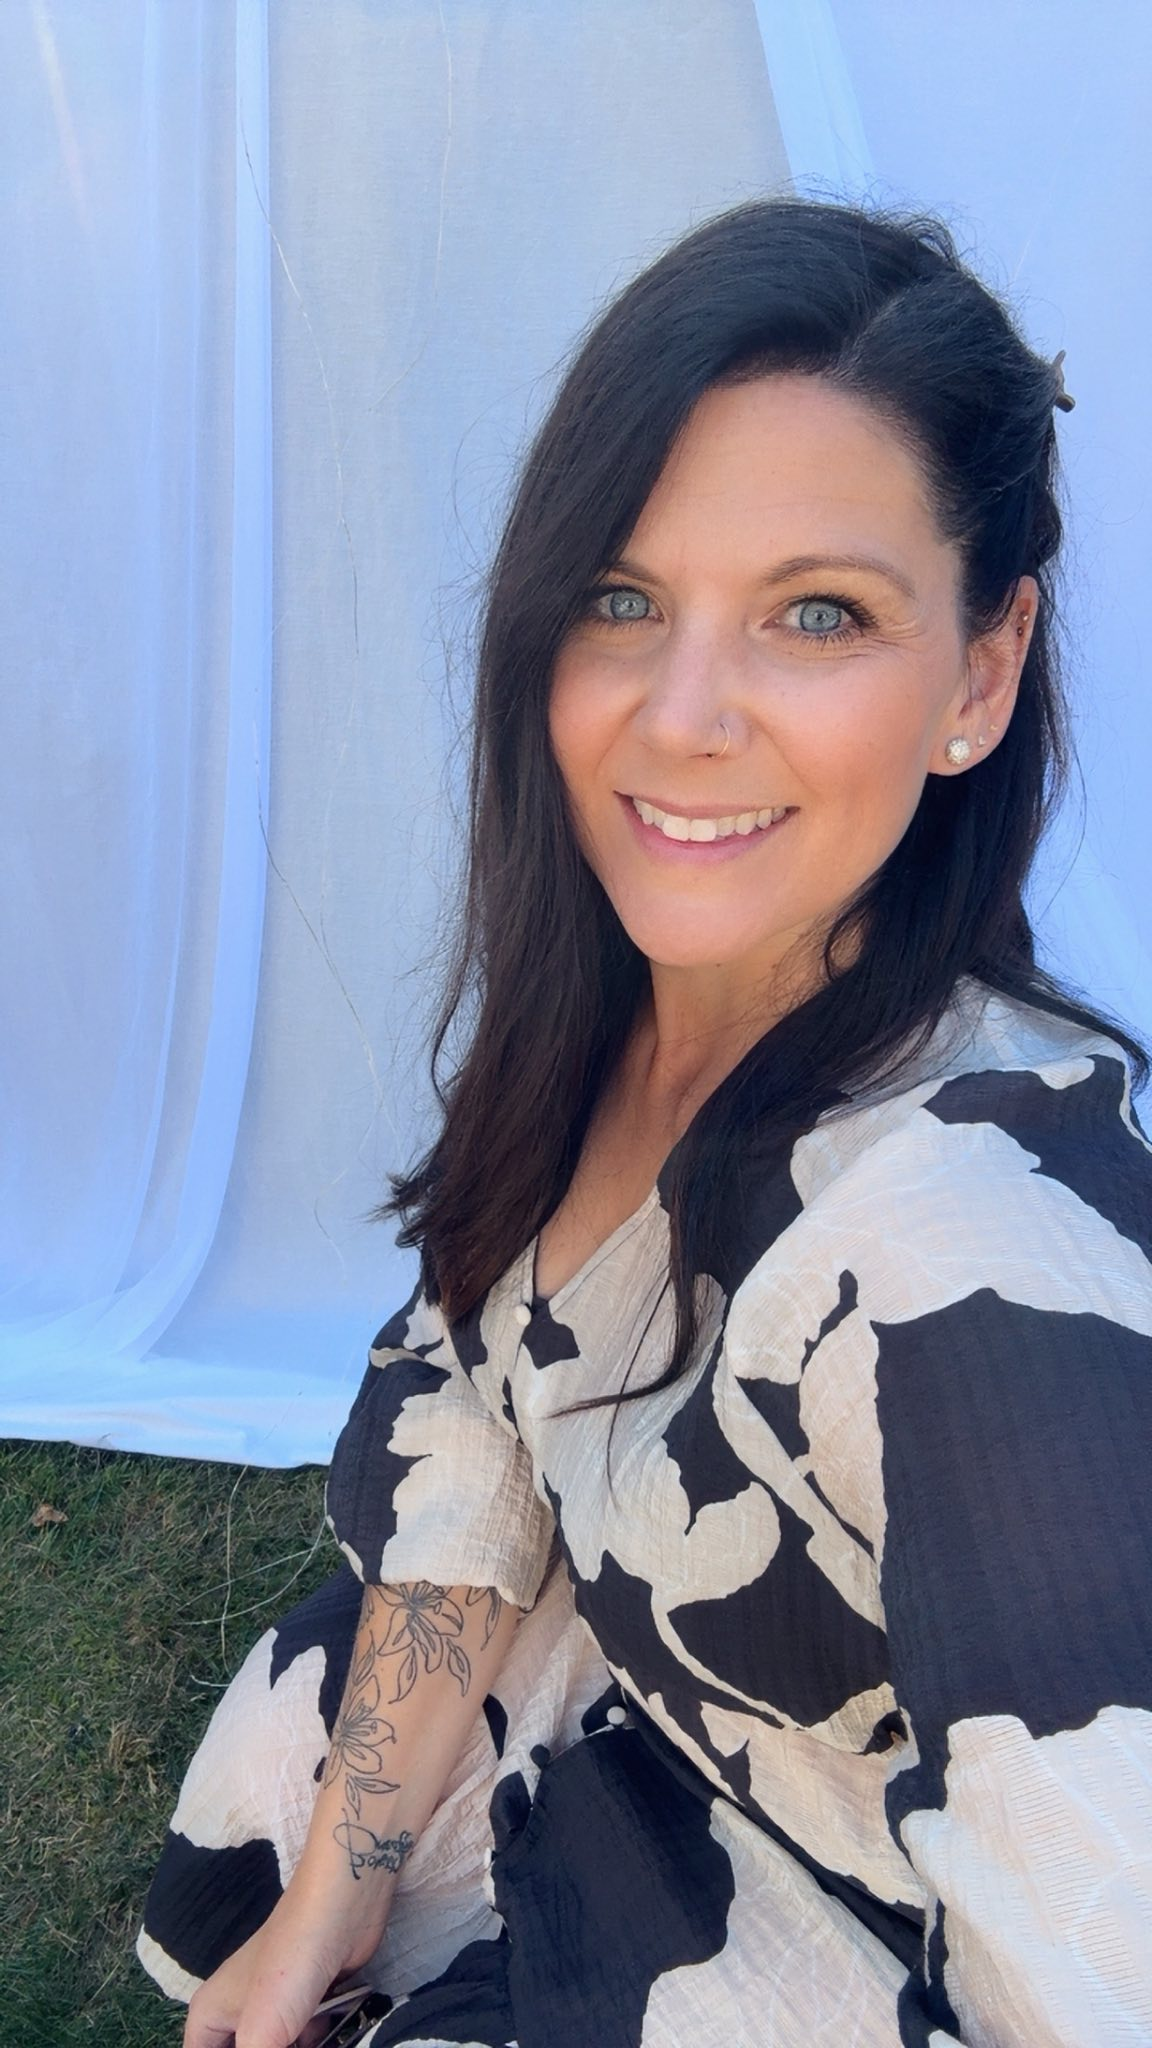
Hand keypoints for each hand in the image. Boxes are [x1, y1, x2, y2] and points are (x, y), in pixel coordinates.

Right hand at [183, 1889, 374, 2047]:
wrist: (343, 1908)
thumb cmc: (289, 1966)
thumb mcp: (260, 2035)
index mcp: (209, 2017)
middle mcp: (236, 2013)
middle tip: (292, 2046)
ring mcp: (275, 2008)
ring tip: (313, 2040)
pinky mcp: (308, 2004)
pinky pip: (305, 2042)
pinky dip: (317, 2046)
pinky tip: (332, 2039)